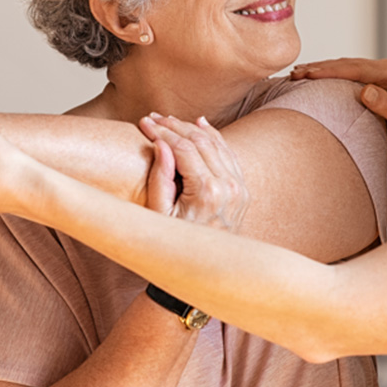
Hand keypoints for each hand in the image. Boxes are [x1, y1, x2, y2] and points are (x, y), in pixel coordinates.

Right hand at [139, 114, 248, 232]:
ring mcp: (239, 187)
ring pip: (216, 144)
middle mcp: (228, 186)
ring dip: (192, 128)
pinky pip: (228, 154)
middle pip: (200, 141)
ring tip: (169, 120)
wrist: (206, 268)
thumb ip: (160, 179)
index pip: (183, 148)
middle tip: (153, 117)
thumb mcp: (159, 215)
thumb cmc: (176, 243)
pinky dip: (214, 137)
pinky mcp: (242, 189)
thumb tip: (161, 144)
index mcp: (207, 192)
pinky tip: (200, 124)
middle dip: (174, 126)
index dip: (162, 132)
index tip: (144, 123)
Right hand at [290, 57, 386, 166]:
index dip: (330, 71)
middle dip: (320, 68)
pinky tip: (312, 81)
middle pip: (348, 64)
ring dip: (321, 71)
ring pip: (345, 68)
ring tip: (297, 74)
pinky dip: (329, 78)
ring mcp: (381, 76)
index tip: (308, 74)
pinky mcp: (374, 84)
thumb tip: (365, 90)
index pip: (357, 68)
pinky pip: (347, 77)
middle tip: (295, 73)